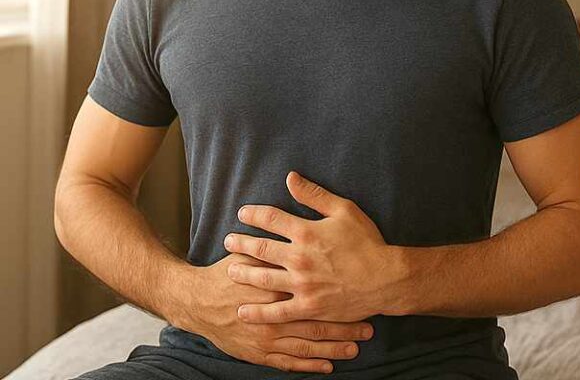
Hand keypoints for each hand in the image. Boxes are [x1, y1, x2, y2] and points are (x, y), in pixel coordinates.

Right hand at [174, 252, 374, 373]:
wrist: (196, 301)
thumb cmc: (227, 273)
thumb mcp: (253, 251)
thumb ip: (277, 245)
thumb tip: (301, 228)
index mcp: (277, 287)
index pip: (317, 294)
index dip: (342, 298)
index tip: (363, 298)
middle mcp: (275, 315)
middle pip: (318, 323)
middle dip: (345, 327)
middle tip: (369, 328)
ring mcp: (267, 338)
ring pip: (308, 345)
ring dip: (334, 348)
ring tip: (356, 347)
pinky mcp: (258, 353)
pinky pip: (290, 361)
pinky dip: (310, 364)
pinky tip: (328, 365)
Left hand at [223, 171, 391, 323]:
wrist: (385, 278)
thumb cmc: (367, 242)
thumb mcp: (346, 210)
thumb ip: (315, 195)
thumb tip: (290, 178)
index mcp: (307, 232)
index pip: (270, 219)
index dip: (253, 214)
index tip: (243, 213)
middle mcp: (299, 258)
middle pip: (260, 248)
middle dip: (240, 243)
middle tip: (227, 241)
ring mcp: (301, 285)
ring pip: (262, 279)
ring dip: (243, 272)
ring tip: (230, 269)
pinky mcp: (307, 307)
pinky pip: (276, 312)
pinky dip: (257, 312)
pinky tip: (243, 311)